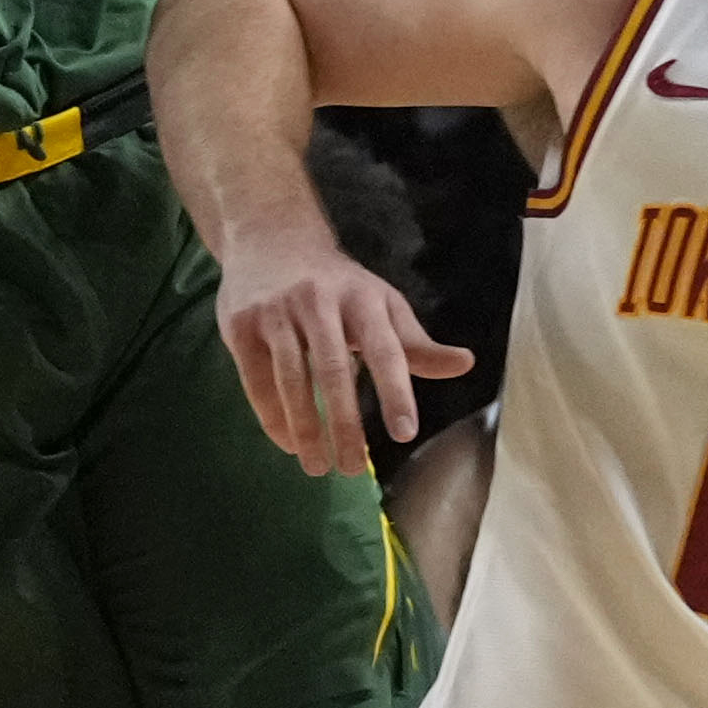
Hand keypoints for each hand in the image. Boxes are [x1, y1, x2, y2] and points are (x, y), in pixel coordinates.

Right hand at [214, 240, 471, 477]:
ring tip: (317, 466)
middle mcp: (319, 301)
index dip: (396, 392)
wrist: (271, 238)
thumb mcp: (381, 305)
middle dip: (344, 424)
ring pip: (291, 378)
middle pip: (334, 370)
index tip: (404, 433)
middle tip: (353, 469)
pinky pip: (257, 379)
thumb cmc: (338, 285)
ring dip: (305, 427)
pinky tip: (287, 443)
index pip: (385, 349)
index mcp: (363, 299)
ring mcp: (276, 311)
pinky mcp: (242, 324)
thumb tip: (466, 364)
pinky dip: (272, 416)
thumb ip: (416, 343)